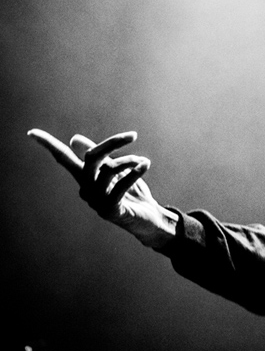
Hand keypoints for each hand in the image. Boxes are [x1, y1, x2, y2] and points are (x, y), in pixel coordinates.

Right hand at [27, 129, 176, 247]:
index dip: (48, 145)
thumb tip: (73, 139)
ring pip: (108, 170)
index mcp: (84, 177)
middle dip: (112, 143)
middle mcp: (85, 188)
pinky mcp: (109, 211)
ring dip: (130, 161)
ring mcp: (95, 201)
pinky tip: (145, 165)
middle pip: (91, 158)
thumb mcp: (115, 170)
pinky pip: (120, 186)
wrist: (148, 217)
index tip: (31, 132)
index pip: (63, 158)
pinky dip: (135, 173)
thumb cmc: (131, 192)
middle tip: (133, 135)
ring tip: (143, 161)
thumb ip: (98, 157)